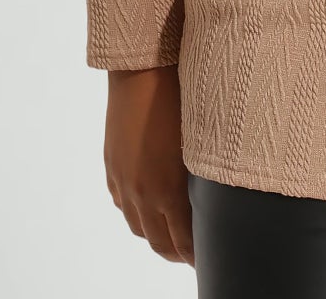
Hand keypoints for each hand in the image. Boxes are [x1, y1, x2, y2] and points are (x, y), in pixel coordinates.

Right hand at [103, 66, 194, 264]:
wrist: (143, 69)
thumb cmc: (182, 97)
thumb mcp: (200, 142)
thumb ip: (202, 177)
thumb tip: (214, 199)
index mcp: (167, 189)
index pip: (182, 241)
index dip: (196, 254)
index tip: (210, 256)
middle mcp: (141, 193)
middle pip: (158, 242)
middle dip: (178, 254)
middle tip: (195, 254)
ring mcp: (123, 181)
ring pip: (138, 228)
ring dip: (156, 237)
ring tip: (173, 236)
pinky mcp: (112, 167)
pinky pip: (123, 205)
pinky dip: (137, 215)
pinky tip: (149, 209)